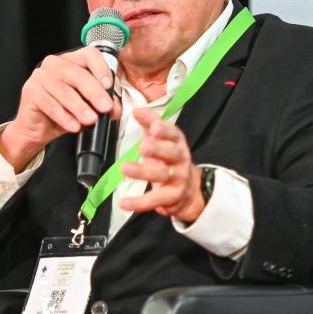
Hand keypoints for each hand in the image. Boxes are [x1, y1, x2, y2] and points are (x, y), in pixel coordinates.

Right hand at [0, 47, 120, 171]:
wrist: (37, 128)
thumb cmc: (63, 112)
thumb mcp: (87, 105)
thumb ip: (101, 102)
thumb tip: (114, 108)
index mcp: (72, 60)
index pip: (89, 55)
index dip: (101, 68)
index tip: (109, 85)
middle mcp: (55, 64)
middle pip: (78, 74)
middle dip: (94, 93)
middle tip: (105, 107)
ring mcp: (41, 76)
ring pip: (64, 91)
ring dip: (80, 107)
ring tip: (91, 120)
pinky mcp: (30, 91)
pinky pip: (50, 104)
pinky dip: (64, 116)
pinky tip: (74, 126)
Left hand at [119, 107, 205, 222]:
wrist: (189, 190)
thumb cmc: (168, 159)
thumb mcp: (161, 139)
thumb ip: (149, 123)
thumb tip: (136, 110)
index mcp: (176, 142)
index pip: (173, 133)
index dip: (164, 130)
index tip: (154, 127)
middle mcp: (180, 159)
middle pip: (171, 153)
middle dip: (158, 149)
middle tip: (143, 147)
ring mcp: (177, 179)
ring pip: (162, 175)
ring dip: (143, 172)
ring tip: (125, 168)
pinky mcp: (172, 197)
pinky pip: (155, 200)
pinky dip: (138, 202)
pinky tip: (123, 202)